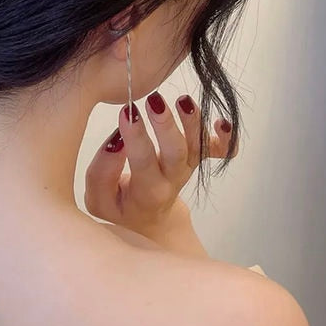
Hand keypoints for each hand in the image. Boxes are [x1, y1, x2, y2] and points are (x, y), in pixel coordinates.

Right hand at [84, 91, 237, 243]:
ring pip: (197, 147)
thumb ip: (103, 171)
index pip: (142, 162)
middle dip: (167, 126)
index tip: (128, 111)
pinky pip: (219, 152)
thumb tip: (118, 140)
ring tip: (183, 100)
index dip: (136, 136)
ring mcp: (186, 170)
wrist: (149, 224)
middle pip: (176, 153)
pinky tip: (221, 122)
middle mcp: (171, 181)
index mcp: (145, 192)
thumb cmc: (120, 206)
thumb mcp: (99, 198)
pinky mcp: (195, 162)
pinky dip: (226, 139)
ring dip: (193, 123)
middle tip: (155, 101)